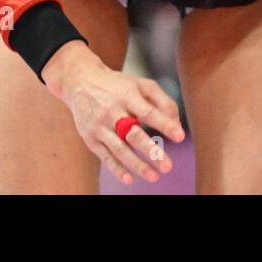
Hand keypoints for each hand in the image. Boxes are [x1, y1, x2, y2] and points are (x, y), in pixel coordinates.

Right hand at [42, 40, 185, 185]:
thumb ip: (163, 101)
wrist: (80, 82)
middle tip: (168, 166)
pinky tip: (129, 179)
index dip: (165, 124)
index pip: (148, 112)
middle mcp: (112, 111)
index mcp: (127, 95)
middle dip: (151, 151)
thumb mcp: (141, 84)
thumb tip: (176, 124)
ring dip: (137, 165)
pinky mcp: (90, 138)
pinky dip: (116, 169)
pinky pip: (105, 156)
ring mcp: (99, 126)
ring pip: (119, 149)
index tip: (180, 137)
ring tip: (154, 177)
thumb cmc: (119, 86)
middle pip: (133, 133)